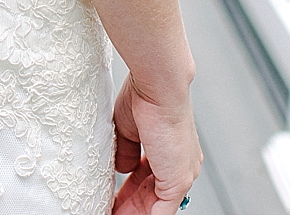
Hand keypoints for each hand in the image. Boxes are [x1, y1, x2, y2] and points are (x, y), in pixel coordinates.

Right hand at [112, 73, 200, 213]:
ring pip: (154, 208)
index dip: (128, 192)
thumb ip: (128, 152)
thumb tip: (122, 169)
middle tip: (107, 211)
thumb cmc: (145, 96)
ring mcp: (181, 175)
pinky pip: (159, 212)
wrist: (159, 87)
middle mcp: (180, 166)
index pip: (148, 181)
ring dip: (130, 213)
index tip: (111, 198)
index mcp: (171, 152)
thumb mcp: (130, 129)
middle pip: (151, 199)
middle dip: (127, 207)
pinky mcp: (178, 182)